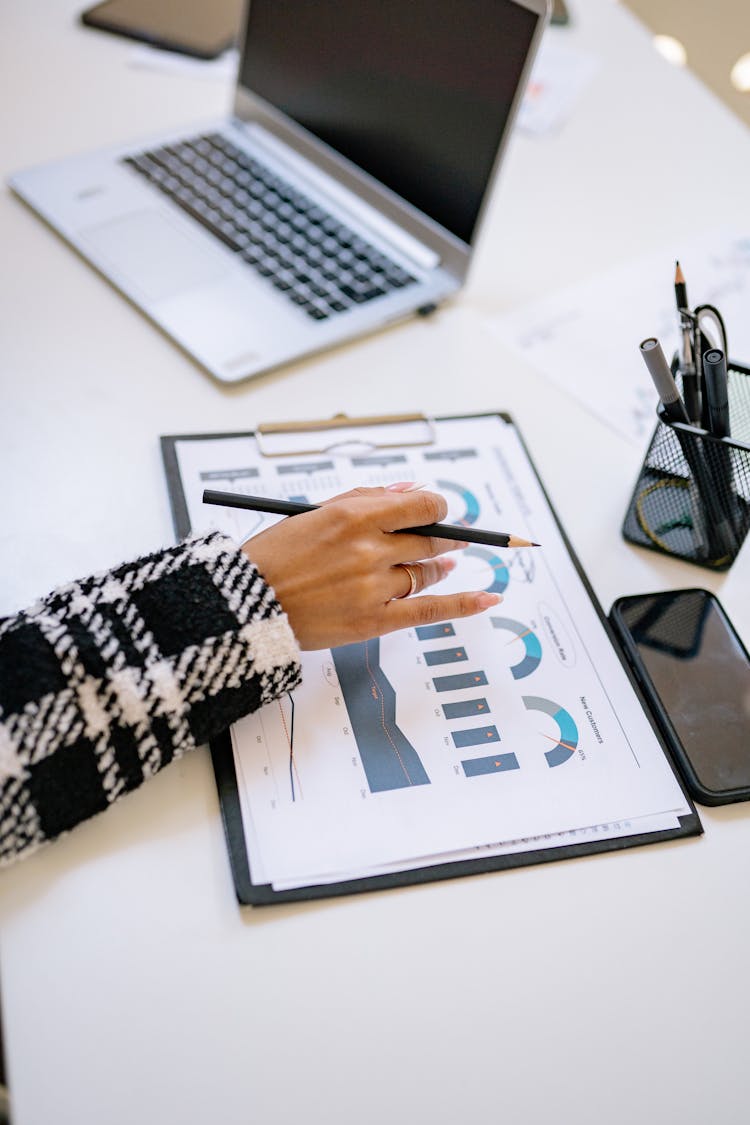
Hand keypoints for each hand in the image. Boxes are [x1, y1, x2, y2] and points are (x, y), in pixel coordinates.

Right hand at [243, 485, 501, 649]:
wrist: (244, 606)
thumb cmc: (272, 557)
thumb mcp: (313, 514)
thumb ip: (366, 499)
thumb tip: (412, 490)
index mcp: (353, 517)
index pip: (420, 505)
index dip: (438, 507)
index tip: (440, 510)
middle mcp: (369, 550)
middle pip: (426, 540)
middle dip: (444, 537)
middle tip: (452, 538)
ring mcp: (373, 587)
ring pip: (423, 574)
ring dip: (436, 566)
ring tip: (441, 564)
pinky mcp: (373, 621)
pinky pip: (429, 610)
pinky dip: (463, 604)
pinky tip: (488, 598)